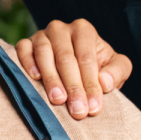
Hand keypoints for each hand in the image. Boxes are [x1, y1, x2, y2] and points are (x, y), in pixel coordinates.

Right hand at [15, 19, 132, 119]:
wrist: (75, 67)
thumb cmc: (97, 67)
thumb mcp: (116, 67)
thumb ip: (117, 72)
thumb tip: (104, 82)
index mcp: (84, 30)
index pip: (86, 57)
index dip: (90, 83)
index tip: (93, 107)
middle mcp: (61, 29)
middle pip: (66, 58)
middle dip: (73, 86)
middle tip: (78, 110)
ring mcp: (41, 35)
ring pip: (44, 54)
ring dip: (52, 79)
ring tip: (59, 100)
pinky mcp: (25, 43)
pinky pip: (23, 50)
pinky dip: (28, 63)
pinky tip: (35, 78)